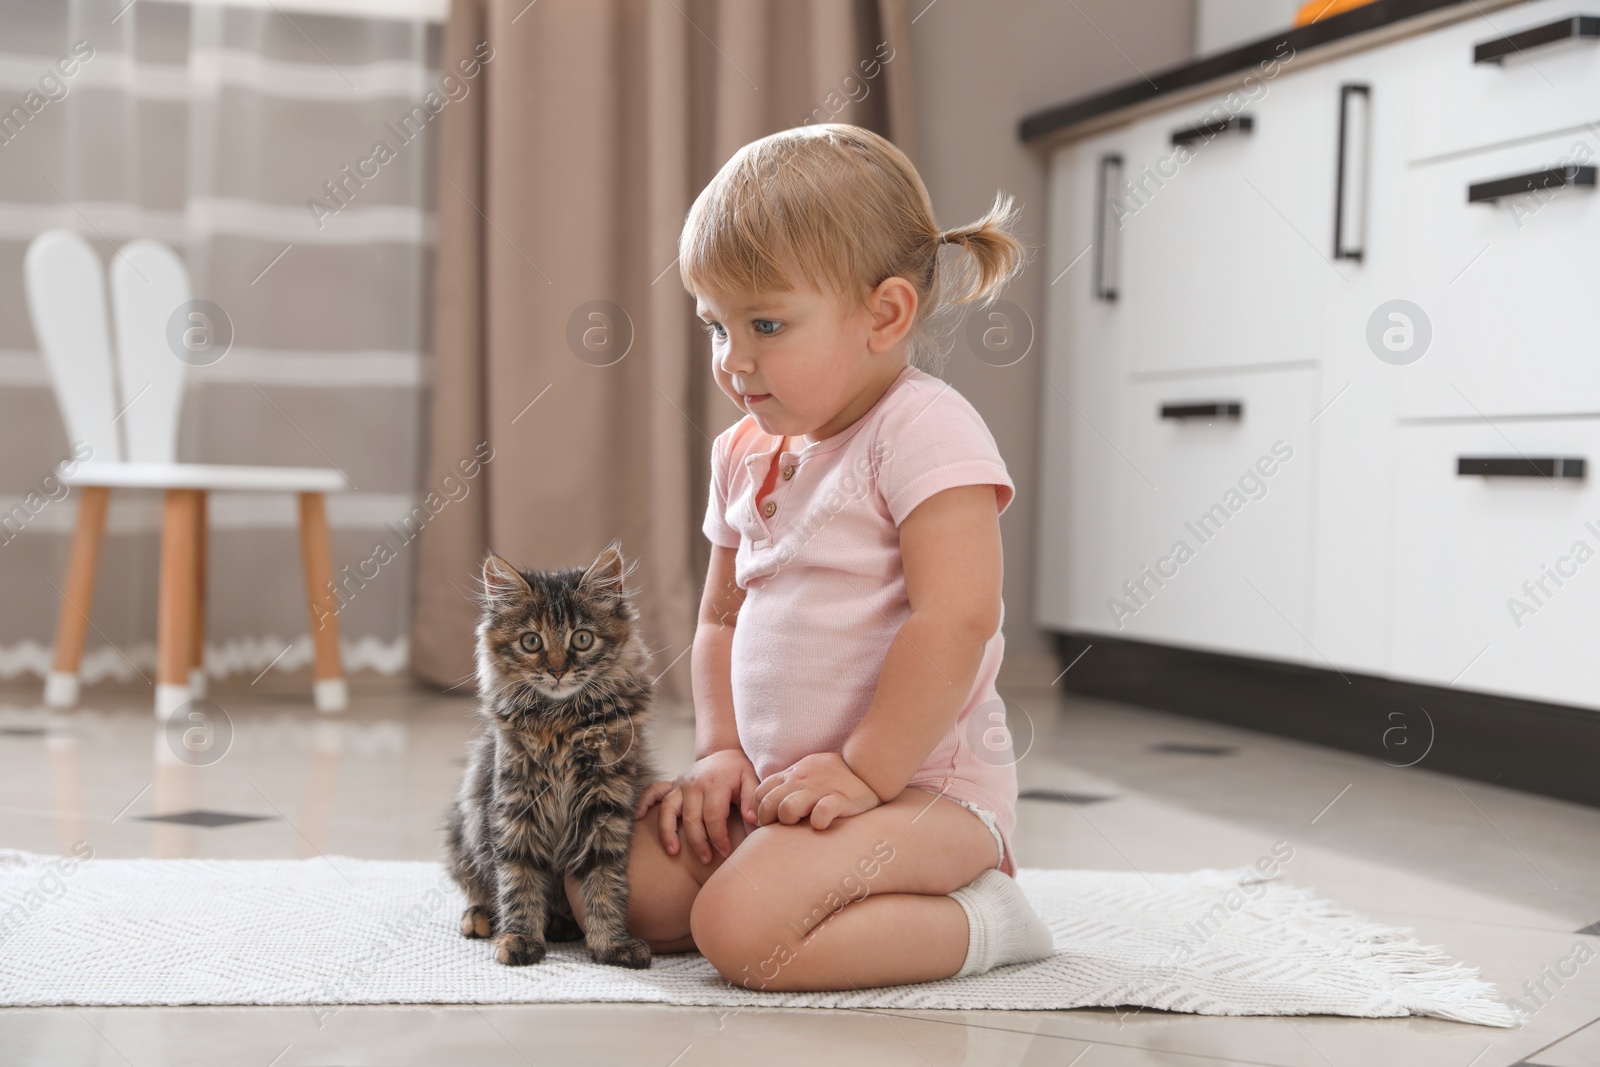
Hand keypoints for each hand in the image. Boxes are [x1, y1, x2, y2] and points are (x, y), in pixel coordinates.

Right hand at [635, 748, 758, 865]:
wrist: (724, 754)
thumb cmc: (739, 772)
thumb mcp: (751, 780)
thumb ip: (751, 799)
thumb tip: (752, 820)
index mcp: (714, 784)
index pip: (713, 817)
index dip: (719, 837)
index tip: (725, 851)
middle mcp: (693, 784)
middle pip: (691, 818)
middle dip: (698, 843)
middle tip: (706, 860)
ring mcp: (680, 784)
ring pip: (668, 810)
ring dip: (668, 832)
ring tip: (673, 852)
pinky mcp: (672, 784)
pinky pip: (653, 793)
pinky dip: (644, 803)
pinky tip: (639, 818)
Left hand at [752, 752, 881, 829]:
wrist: (868, 768)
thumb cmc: (834, 776)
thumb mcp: (806, 772)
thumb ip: (787, 783)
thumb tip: (767, 803)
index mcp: (792, 774)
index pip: (761, 792)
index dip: (759, 810)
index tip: (768, 822)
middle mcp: (802, 781)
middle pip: (769, 803)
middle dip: (769, 820)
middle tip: (781, 828)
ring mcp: (820, 789)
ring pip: (788, 808)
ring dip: (789, 820)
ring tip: (800, 824)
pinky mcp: (840, 799)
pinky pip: (822, 812)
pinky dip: (818, 821)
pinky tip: (821, 825)